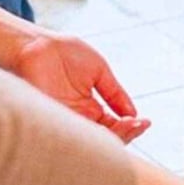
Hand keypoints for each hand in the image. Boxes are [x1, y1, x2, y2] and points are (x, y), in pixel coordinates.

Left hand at [12, 34, 149, 142]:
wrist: (39, 44)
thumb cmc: (65, 53)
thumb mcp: (99, 72)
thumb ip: (115, 93)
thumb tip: (133, 113)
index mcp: (89, 108)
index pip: (113, 126)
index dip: (130, 126)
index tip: (144, 121)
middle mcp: (78, 118)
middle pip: (106, 137)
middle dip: (126, 133)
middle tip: (138, 125)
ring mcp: (66, 120)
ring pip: (93, 140)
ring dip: (115, 135)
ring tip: (130, 125)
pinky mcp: (53, 118)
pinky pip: (75, 134)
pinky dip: (94, 134)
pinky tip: (109, 127)